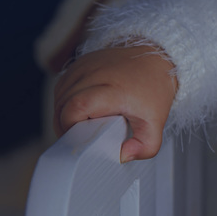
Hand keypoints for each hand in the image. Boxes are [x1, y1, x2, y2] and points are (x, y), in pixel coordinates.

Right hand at [53, 45, 176, 162]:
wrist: (157, 60)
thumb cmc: (153, 89)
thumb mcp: (155, 123)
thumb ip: (145, 146)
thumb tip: (123, 155)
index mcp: (114, 89)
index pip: (77, 106)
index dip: (70, 125)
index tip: (78, 136)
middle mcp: (97, 73)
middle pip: (63, 103)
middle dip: (64, 124)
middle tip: (77, 136)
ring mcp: (87, 65)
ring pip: (59, 94)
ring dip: (62, 112)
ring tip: (77, 124)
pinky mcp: (81, 62)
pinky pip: (62, 84)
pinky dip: (63, 99)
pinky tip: (75, 109)